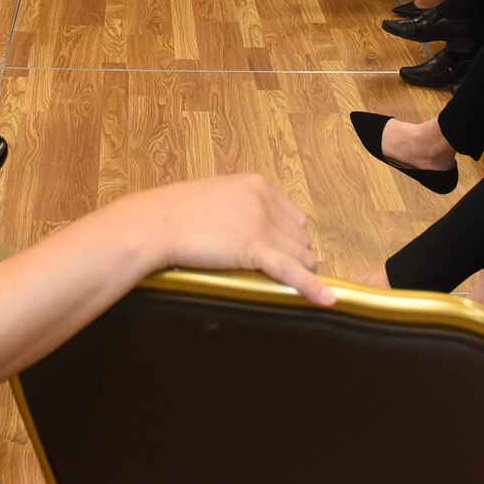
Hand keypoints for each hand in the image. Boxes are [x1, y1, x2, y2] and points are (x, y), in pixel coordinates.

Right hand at [122, 174, 333, 306]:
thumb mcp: (218, 195)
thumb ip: (244, 205)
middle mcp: (264, 200)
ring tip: (287, 285)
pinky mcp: (253, 248)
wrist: (156, 223)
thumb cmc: (178, 212)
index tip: (285, 254)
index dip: (291, 240)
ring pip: (300, 255)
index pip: (295, 217)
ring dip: (298, 272)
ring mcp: (261, 223)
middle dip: (295, 257)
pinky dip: (312, 286)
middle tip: (281, 274)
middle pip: (301, 237)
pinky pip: (290, 270)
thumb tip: (259, 225)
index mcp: (258, 184)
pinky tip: (327, 299)